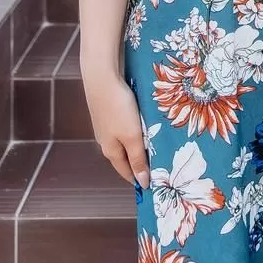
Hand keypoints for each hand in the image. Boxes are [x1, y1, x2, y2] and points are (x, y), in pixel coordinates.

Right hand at [81, 66, 150, 188]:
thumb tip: (142, 183)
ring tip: (156, 146)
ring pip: (125, 142)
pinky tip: (144, 126)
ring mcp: (106, 126)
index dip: (140, 179)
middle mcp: (106, 141)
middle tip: (160, 166)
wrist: (102, 78)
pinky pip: (124, 128)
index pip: (127, 172)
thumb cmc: (118, 108)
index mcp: (111, 151)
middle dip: (141, 163)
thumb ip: (138, 158)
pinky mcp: (108, 112)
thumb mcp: (132, 136)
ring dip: (139, 146)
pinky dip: (135, 131)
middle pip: (126, 158)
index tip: (155, 185)